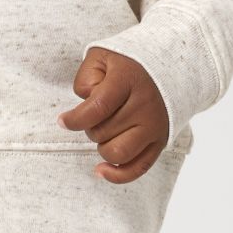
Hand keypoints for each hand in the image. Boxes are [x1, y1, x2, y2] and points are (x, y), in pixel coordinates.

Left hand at [57, 47, 168, 182]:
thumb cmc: (128, 62)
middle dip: (89, 126)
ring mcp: (155, 126)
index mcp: (129, 80)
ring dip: (102, 146)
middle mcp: (145, 106)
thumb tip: (85, 105)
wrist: (169, 67)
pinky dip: (117, 175)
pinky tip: (101, 170)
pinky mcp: (160, 142)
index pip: (97, 108)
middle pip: (103, 132)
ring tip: (103, 130)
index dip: (75, 119)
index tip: (63, 121)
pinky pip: (138, 168)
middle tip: (96, 112)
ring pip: (117, 154)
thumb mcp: (101, 56)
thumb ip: (86, 78)